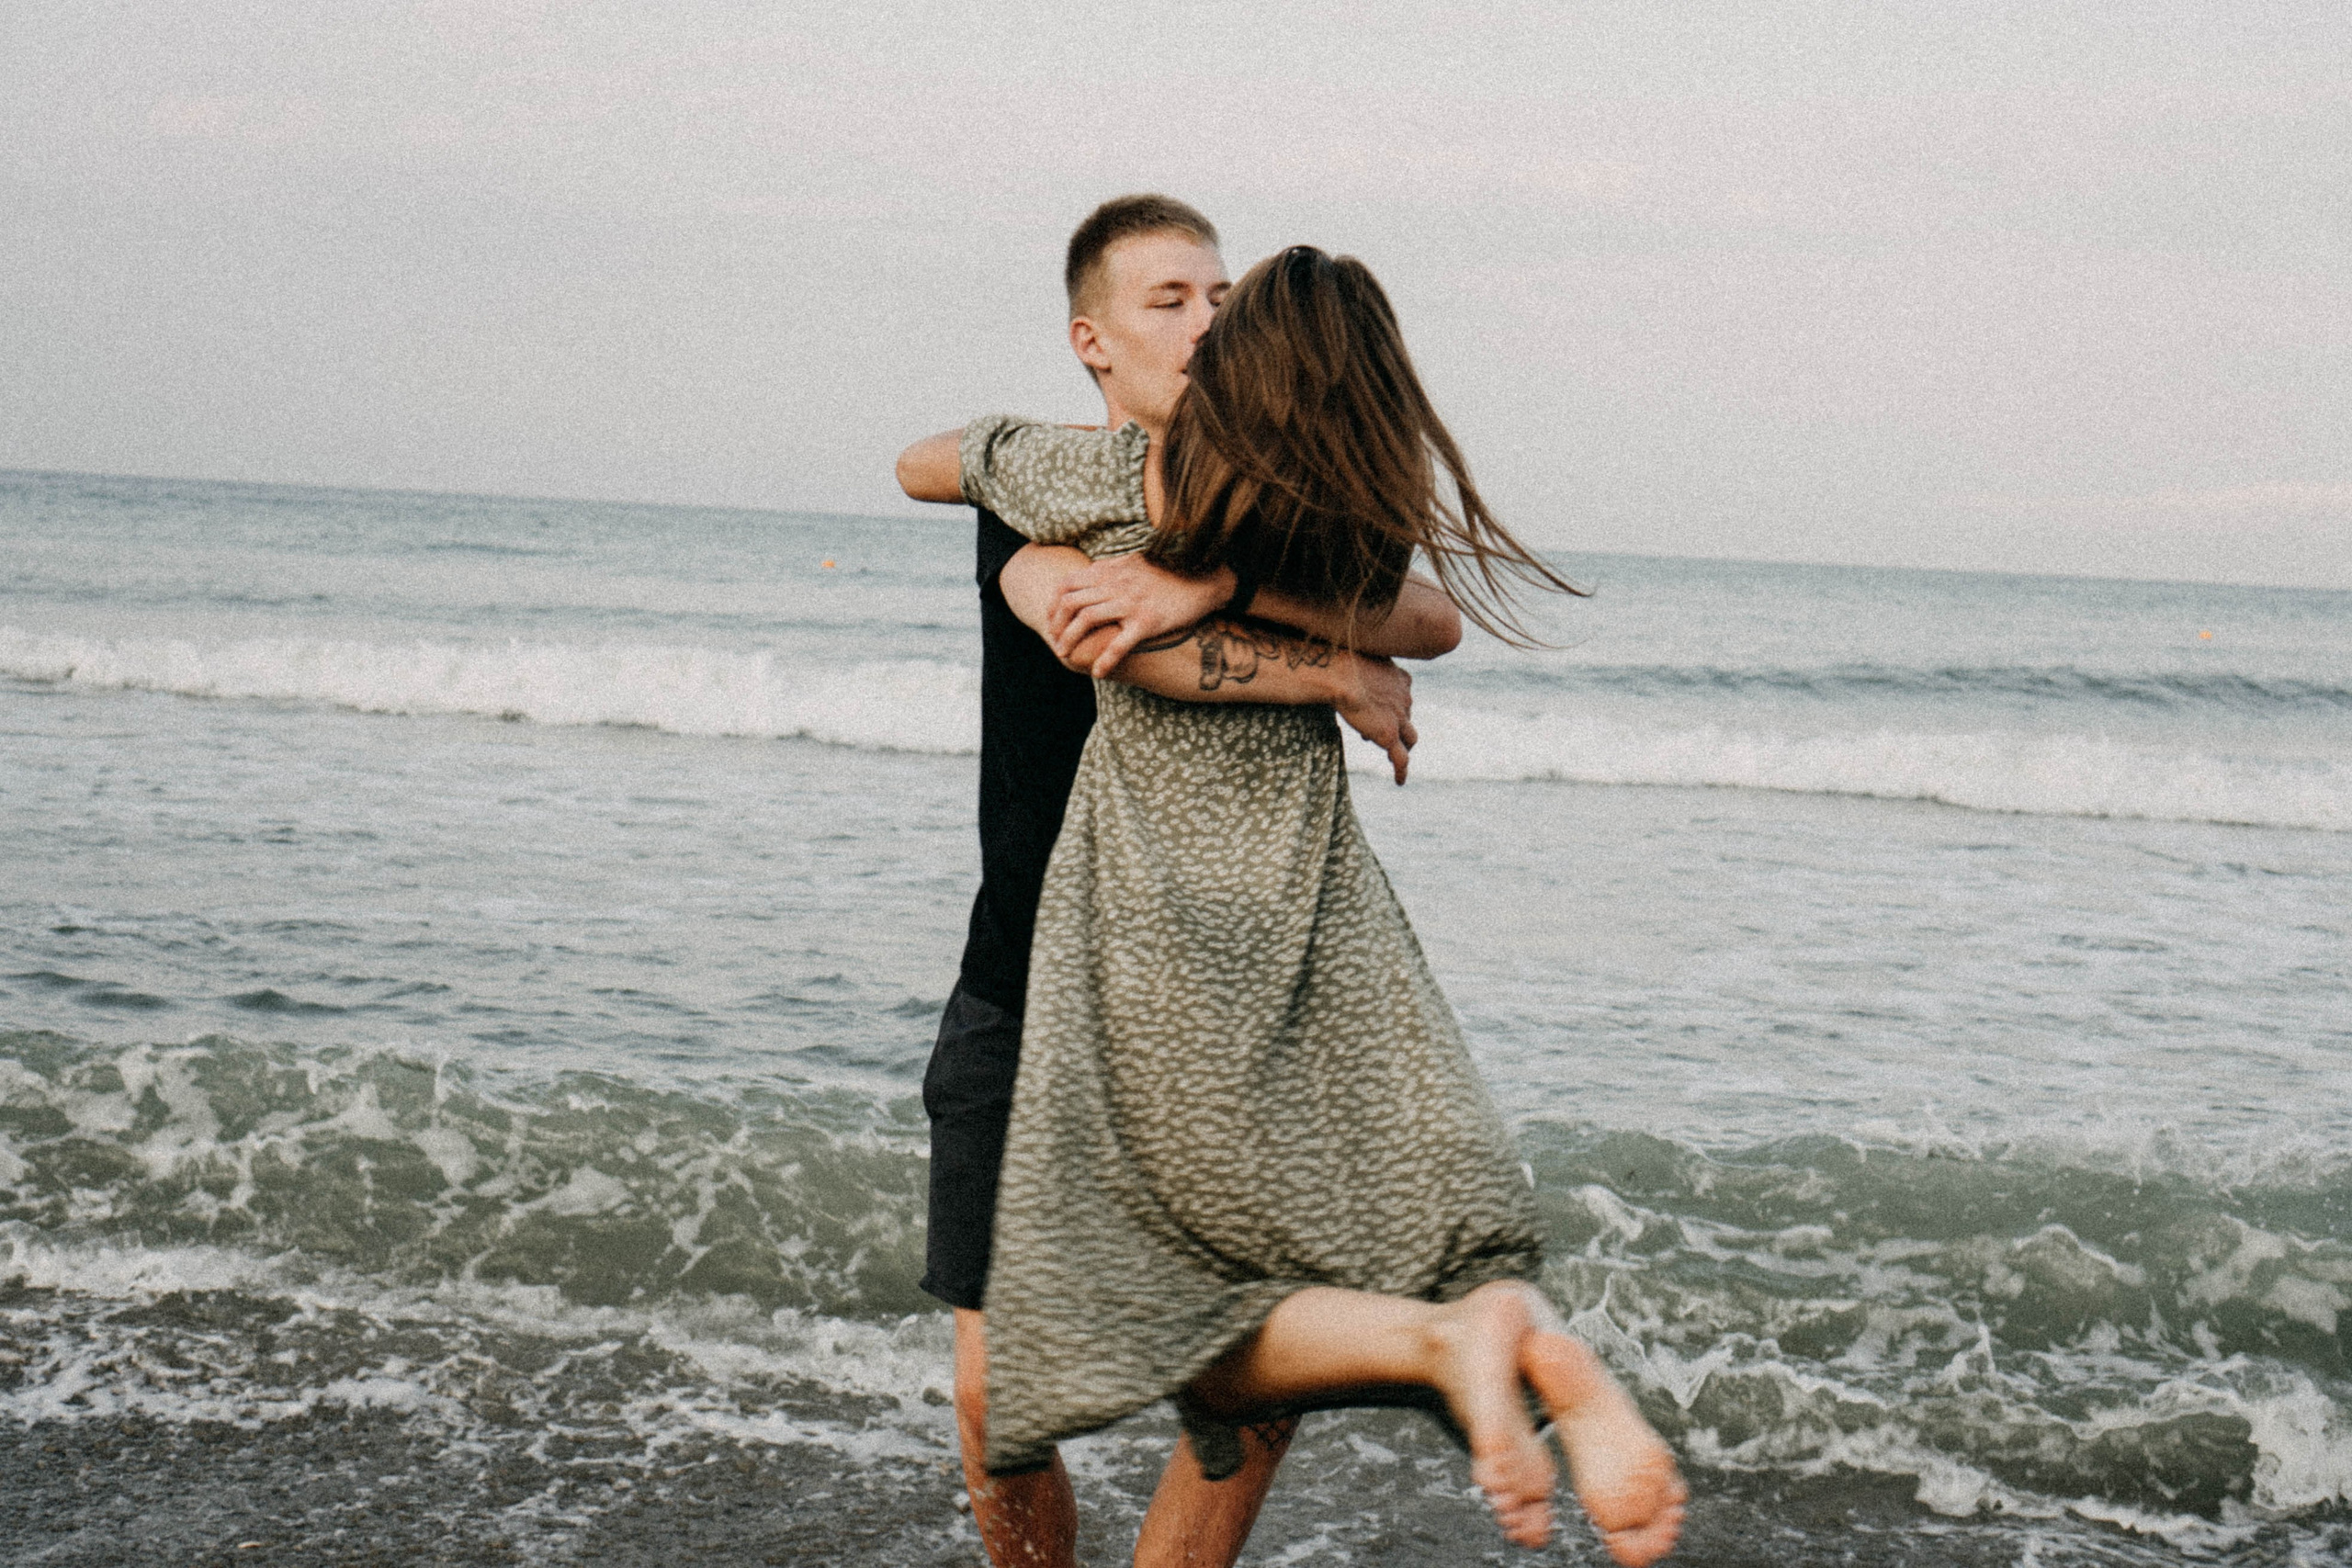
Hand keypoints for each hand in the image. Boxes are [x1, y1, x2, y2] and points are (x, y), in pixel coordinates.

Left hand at [1048, 555, 1234, 676]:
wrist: (1204, 579)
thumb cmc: (1170, 573)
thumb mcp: (1134, 563)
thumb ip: (1110, 570)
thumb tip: (1090, 575)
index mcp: (1111, 571)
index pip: (1067, 584)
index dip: (1053, 604)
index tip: (1051, 620)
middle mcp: (1117, 584)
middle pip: (1071, 602)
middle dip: (1057, 625)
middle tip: (1056, 643)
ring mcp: (1131, 602)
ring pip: (1087, 619)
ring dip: (1071, 639)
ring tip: (1066, 655)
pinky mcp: (1148, 621)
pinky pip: (1120, 644)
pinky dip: (1105, 660)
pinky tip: (1098, 673)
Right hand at [1333, 655, 1416, 784]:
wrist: (1339, 673)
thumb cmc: (1338, 662)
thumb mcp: (1355, 661)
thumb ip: (1356, 668)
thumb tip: (1339, 679)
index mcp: (1399, 678)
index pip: (1400, 695)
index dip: (1390, 705)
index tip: (1374, 709)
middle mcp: (1404, 697)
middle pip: (1405, 716)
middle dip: (1394, 723)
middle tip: (1374, 730)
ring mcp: (1398, 717)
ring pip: (1409, 737)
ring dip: (1402, 745)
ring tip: (1394, 755)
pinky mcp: (1389, 734)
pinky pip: (1400, 757)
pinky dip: (1401, 770)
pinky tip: (1399, 781)